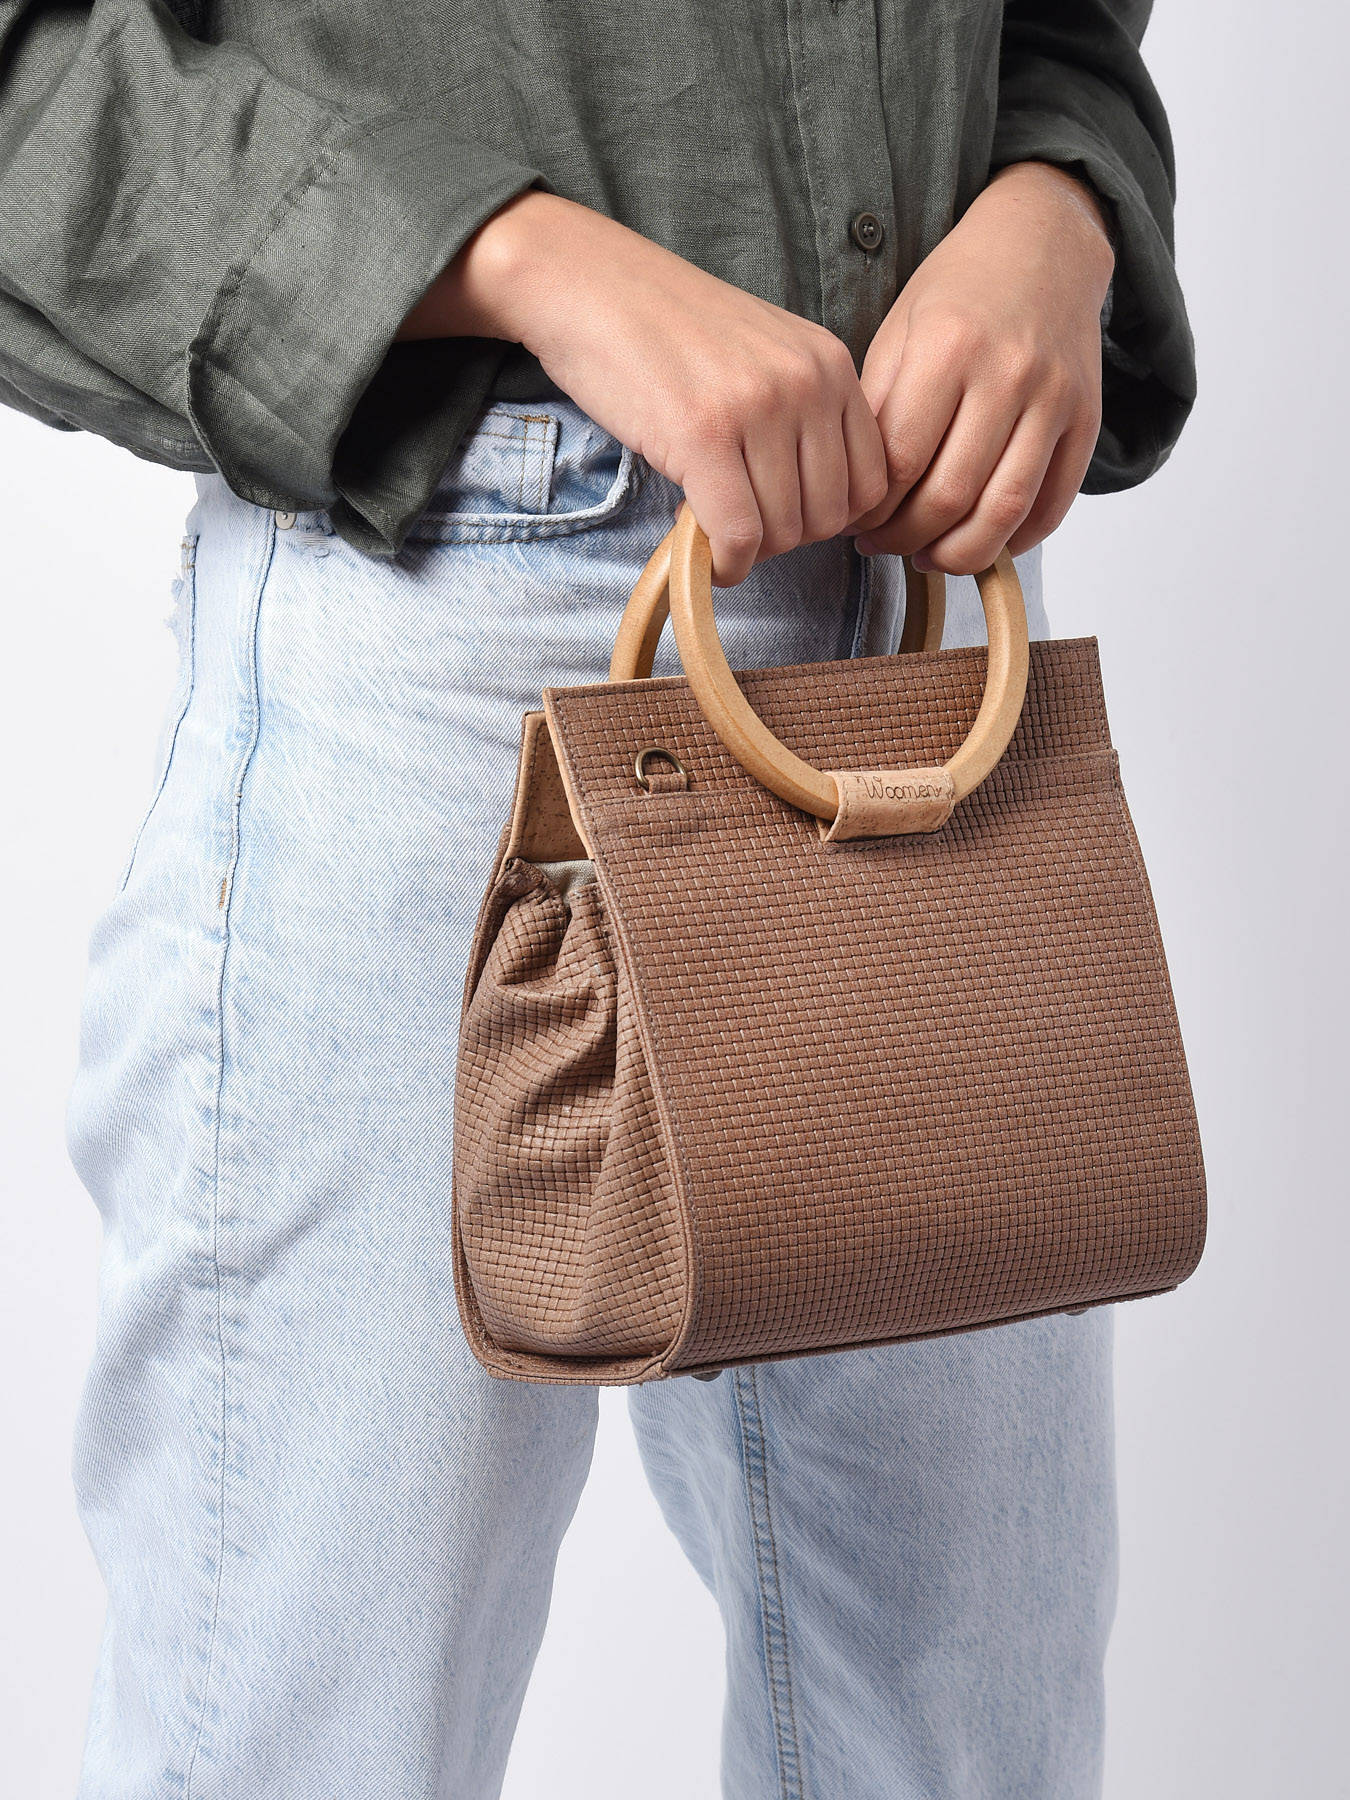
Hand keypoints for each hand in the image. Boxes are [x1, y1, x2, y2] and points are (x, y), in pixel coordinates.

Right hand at [400, 192, 886, 584]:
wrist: (587, 284)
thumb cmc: (666, 329)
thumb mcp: (762, 354)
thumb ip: (802, 413)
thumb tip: (819, 508)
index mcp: (830, 363)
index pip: (872, 481)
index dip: (831, 518)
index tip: (784, 514)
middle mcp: (806, 383)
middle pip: (831, 516)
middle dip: (786, 539)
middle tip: (741, 525)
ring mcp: (757, 408)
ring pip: (785, 532)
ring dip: (750, 550)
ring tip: (713, 527)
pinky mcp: (703, 436)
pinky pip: (739, 534)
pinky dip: (725, 563)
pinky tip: (706, 557)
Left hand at [850, 162, 1114, 575]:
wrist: (1044, 245)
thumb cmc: (958, 291)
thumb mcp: (899, 332)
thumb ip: (878, 411)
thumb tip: (857, 497)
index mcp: (948, 348)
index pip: (898, 462)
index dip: (869, 509)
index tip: (852, 524)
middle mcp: (1007, 375)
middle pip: (948, 496)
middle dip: (903, 539)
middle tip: (881, 545)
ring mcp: (1053, 400)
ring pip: (1002, 512)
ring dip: (956, 555)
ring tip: (925, 556)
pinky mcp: (1086, 420)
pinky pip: (1051, 506)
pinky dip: (1012, 542)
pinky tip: (978, 542)